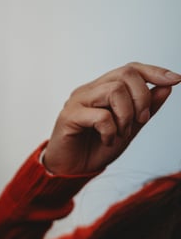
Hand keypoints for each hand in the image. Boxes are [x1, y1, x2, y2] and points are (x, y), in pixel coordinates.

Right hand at [44, 62, 180, 174]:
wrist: (72, 170)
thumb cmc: (95, 148)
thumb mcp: (130, 128)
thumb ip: (147, 108)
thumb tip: (167, 86)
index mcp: (102, 89)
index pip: (130, 69)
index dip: (154, 71)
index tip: (176, 80)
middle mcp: (89, 90)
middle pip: (125, 74)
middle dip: (142, 98)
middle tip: (140, 121)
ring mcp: (77, 101)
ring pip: (114, 90)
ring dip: (126, 115)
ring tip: (122, 133)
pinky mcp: (68, 116)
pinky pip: (101, 116)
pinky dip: (111, 131)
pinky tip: (107, 140)